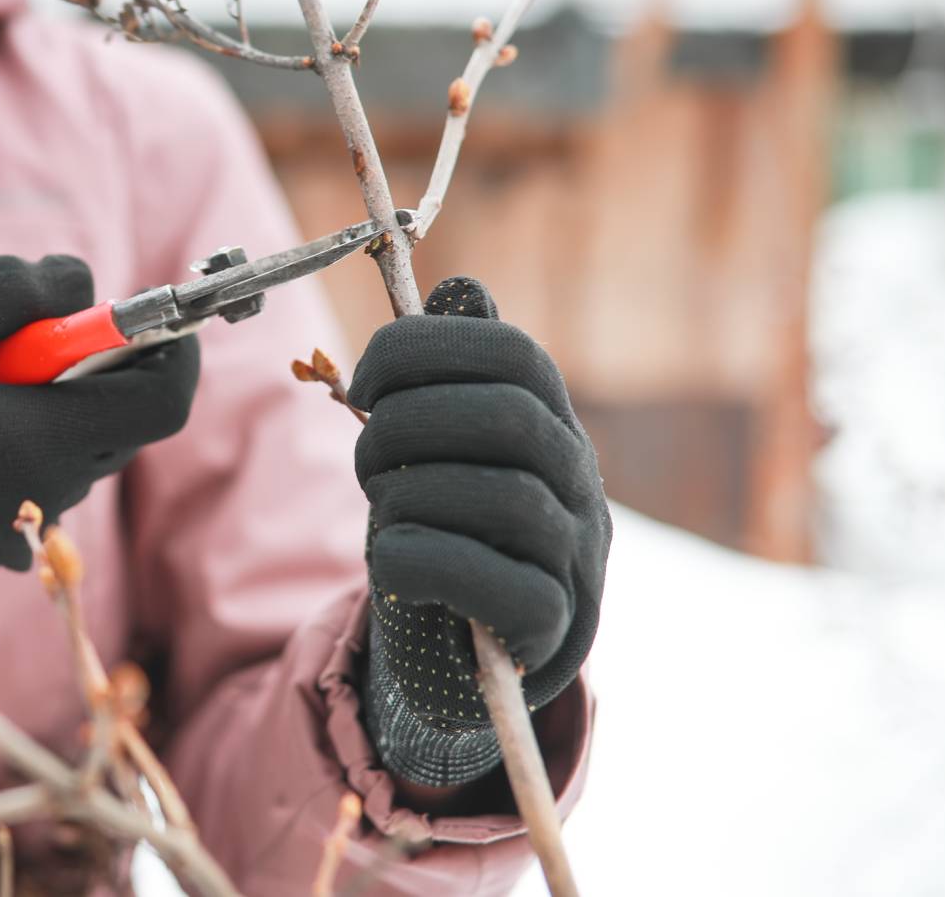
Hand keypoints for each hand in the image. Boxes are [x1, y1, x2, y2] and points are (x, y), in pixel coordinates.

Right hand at [0, 255, 199, 589]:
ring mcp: (24, 534)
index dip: (174, 347)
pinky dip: (12, 447)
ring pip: (75, 449)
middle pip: (121, 420)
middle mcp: (49, 497)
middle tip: (19, 339)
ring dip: (46, 407)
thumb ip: (10, 292)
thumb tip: (82, 283)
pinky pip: (34, 484)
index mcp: (41, 442)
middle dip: (92, 368)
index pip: (165, 398)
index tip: (151, 312)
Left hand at [349, 277, 609, 787]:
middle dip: (410, 424)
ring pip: (503, 498)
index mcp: (550, 425)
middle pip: (510, 417)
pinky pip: (492, 582)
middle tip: (366, 457)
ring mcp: (575, 557)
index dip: (426, 349)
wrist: (468, 657)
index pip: (514, 354)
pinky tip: (391, 561)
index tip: (364, 381)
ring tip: (381, 510)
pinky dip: (420, 560)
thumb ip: (449, 375)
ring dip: (411, 495)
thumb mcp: (443, 449)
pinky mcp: (550, 626)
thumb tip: (461, 286)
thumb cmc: (446, 534)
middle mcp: (579, 483)